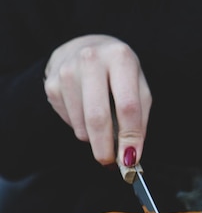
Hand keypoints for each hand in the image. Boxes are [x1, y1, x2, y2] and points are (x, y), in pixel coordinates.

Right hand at [43, 35, 151, 165]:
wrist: (86, 48)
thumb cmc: (119, 74)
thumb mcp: (138, 88)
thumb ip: (139, 120)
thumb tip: (131, 155)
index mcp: (120, 58)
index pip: (127, 106)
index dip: (130, 137)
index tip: (131, 160)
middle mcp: (91, 59)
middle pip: (98, 117)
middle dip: (105, 148)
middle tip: (111, 164)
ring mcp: (67, 71)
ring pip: (81, 125)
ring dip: (94, 138)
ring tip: (102, 128)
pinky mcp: (52, 84)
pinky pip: (69, 122)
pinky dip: (81, 128)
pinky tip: (86, 112)